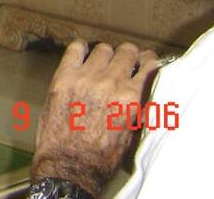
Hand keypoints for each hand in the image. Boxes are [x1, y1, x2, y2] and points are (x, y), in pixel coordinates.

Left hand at [31, 40, 159, 196]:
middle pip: (126, 51)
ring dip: (105, 55)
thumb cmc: (101, 156)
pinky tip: (82, 57)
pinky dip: (81, 50)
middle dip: (128, 56)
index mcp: (131, 98)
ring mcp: (86, 77)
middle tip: (124, 62)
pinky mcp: (64, 77)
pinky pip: (75, 49)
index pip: (148, 65)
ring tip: (102, 64)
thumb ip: (138, 108)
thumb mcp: (131, 134)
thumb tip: (141, 91)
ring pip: (103, 49)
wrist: (69, 164)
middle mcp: (111, 83)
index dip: (148, 62)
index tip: (146, 62)